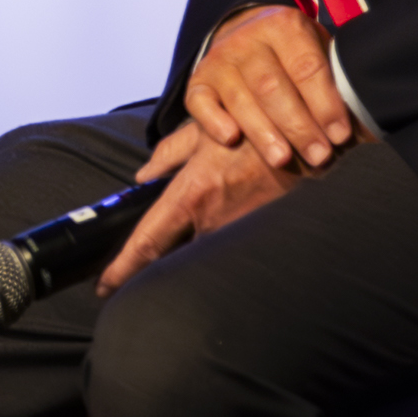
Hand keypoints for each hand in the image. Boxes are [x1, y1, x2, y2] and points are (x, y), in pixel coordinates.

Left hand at [97, 121, 292, 293]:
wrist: (312, 144)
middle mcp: (212, 221)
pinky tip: (223, 246)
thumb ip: (169, 154)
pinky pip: (231, 252)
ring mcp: (239, 234)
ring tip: (188, 250)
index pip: (147, 243)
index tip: (105, 286)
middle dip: (156, 267)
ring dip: (191, 257)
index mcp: (192, 194)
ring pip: (202, 257)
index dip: (122, 269)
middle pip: (173, 257)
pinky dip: (221, 253)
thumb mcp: (206, 132)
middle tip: (139, 275)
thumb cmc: (259, 130)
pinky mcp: (261, 239)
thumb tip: (144, 174)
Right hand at [188, 2, 360, 174]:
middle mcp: (248, 39)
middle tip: (319, 155)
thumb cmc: (292, 55)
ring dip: (263, 133)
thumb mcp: (318, 52)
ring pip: (239, 99)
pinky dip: (214, 121)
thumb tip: (365, 123)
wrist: (245, 33)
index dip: (325, 103)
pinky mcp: (197, 80)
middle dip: (298, 126)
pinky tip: (231, 139)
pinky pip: (200, 103)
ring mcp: (220, 59)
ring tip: (283, 159)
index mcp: (285, 26)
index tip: (340, 134)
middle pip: (272, 87)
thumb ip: (334, 81)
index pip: (307, 67)